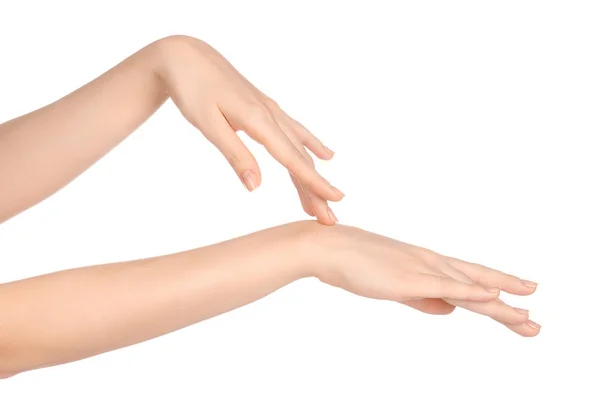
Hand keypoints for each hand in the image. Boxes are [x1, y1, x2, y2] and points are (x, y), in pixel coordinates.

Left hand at [153, 36, 342, 224]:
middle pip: (299, 158)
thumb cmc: (192, 89)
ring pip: (298, 147)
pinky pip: (294, 130)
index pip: (292, 159)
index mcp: (258, 120)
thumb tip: (255, 187)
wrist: (185, 56)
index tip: (333, 202)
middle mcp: (270, 115)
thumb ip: (235, 155)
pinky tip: (325, 154)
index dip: (313, 183)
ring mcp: (270, 110)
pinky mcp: (264, 108)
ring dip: (312, 173)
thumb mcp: (208, 125)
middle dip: (316, 188)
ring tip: (325, 196)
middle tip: (330, 217)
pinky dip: (310, 144)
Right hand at [298, 222, 539, 336]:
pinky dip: (471, 291)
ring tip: (527, 321)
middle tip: (534, 323)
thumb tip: (450, 310)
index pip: (469, 279)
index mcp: (426, 264)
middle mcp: (430, 263)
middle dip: (508, 303)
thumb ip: (422, 298)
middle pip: (478, 284)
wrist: (327, 247)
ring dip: (500, 306)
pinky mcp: (408, 277)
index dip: (497, 290)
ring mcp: (421, 268)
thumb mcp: (394, 286)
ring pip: (469, 288)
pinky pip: (446, 286)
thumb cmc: (354, 264)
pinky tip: (493, 297)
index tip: (520, 301)